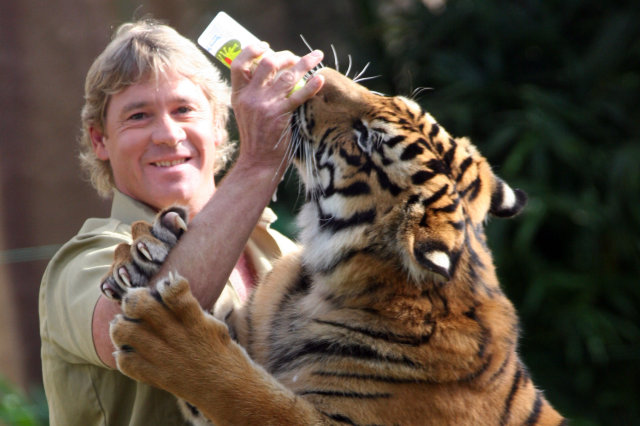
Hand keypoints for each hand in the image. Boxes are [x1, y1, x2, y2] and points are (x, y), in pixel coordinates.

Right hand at [230, 44, 324, 173]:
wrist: (258, 162)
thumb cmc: (256, 137)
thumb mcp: (246, 112)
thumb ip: (253, 93)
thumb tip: (272, 71)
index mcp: (238, 95)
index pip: (239, 64)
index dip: (251, 50)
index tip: (265, 46)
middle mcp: (249, 97)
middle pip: (267, 64)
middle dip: (285, 56)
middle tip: (296, 57)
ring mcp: (264, 106)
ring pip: (286, 76)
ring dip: (304, 63)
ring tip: (317, 56)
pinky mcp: (280, 116)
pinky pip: (298, 96)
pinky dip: (311, 86)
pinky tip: (321, 79)